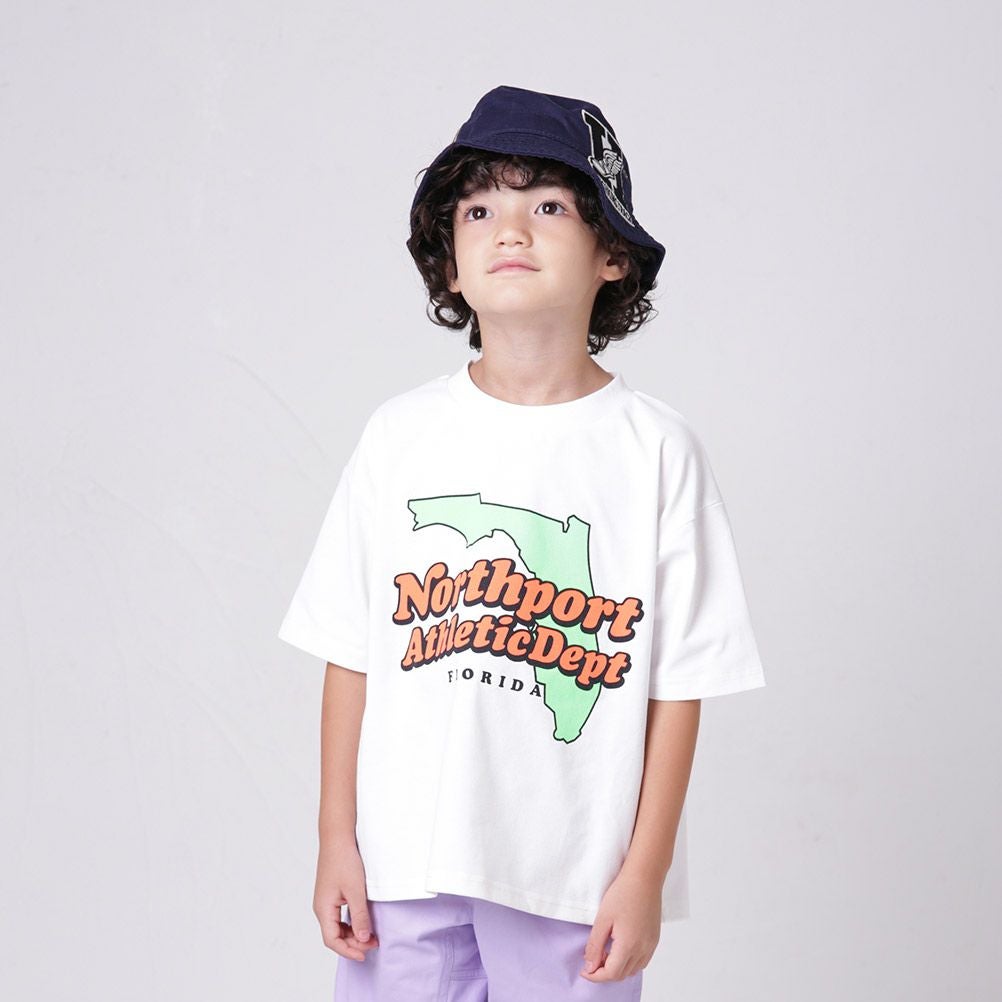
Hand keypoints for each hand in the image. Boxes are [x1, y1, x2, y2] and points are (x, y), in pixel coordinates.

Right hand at [314, 836, 379, 962]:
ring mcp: (326, 901)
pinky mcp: (331, 895)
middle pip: (335, 936)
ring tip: (371, 935)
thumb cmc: (344, 861)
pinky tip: (363, 922)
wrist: (337, 838)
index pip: (332, 940)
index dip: (348, 951)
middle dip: (353, 943)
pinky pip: (339, 916)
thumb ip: (360, 917)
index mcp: (323, 909)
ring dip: (353, 933)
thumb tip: (364, 939)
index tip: (365, 954)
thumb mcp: (356, 891)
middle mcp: (321, 908)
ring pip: (337, 927)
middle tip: (374, 943)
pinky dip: (351, 923)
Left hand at [580, 868, 661, 981]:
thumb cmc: (623, 893)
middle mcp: (642, 949)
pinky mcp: (654, 939)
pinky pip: (642, 961)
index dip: (595, 976)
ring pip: (632, 970)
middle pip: (621, 974)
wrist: (644, 877)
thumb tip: (590, 966)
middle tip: (592, 960)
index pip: (610, 974)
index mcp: (628, 945)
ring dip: (617, 968)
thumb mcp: (602, 919)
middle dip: (604, 973)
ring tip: (604, 954)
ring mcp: (651, 945)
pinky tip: (620, 950)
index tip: (583, 971)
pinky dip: (629, 962)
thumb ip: (595, 945)